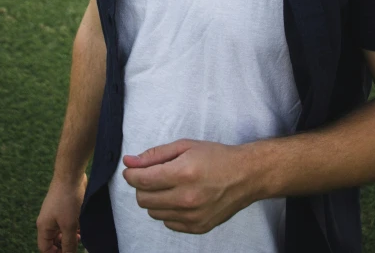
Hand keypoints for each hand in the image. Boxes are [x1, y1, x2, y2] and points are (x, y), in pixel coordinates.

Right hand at [36, 173, 86, 252]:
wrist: (71, 174)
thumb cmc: (67, 199)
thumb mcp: (69, 225)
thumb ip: (69, 244)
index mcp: (44, 227)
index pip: (45, 248)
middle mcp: (47, 220)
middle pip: (53, 241)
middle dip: (65, 245)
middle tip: (77, 245)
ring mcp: (56, 212)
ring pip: (61, 231)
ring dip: (71, 235)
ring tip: (81, 236)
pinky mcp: (64, 206)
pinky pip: (67, 221)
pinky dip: (74, 226)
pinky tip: (83, 225)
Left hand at [122, 139, 257, 234]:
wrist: (245, 176)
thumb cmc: (216, 156)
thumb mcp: (185, 146)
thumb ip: (155, 155)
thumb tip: (129, 161)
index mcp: (183, 173)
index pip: (142, 181)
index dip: (131, 174)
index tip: (131, 169)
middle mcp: (186, 198)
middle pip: (144, 199)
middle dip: (141, 186)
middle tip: (152, 175)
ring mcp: (192, 216)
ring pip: (153, 213)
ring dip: (154, 198)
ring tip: (169, 185)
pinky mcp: (197, 228)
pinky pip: (168, 223)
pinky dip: (168, 211)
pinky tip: (179, 197)